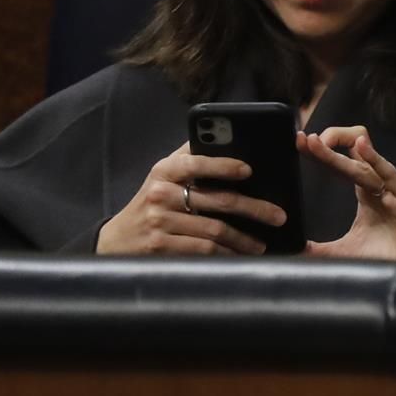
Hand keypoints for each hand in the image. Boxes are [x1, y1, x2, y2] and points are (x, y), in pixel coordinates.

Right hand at [96, 142, 283, 254]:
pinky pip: (203, 249)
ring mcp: (160, 221)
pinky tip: (239, 255)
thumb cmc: (151, 204)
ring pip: (214, 229)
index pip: (195, 162)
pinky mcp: (161, 246)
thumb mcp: (163, 178)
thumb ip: (190, 160)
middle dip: (254, 209)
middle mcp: (160, 193)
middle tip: (278, 216)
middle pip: (217, 200)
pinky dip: (226, 253)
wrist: (117, 240)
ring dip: (243, 239)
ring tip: (261, 244)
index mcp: (165, 170)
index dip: (222, 165)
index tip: (248, 170)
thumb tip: (229, 140)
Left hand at [300, 126, 395, 261]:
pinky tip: (361, 147)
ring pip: (365, 161)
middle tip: (303, 139)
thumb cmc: (388, 260)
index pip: (343, 161)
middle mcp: (380, 186)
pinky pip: (391, 174)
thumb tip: (295, 249)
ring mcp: (395, 190)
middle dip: (326, 144)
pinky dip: (375, 159)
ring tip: (318, 143)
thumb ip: (320, 250)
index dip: (322, 151)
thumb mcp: (345, 252)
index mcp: (366, 192)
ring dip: (339, 151)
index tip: (300, 143)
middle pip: (352, 153)